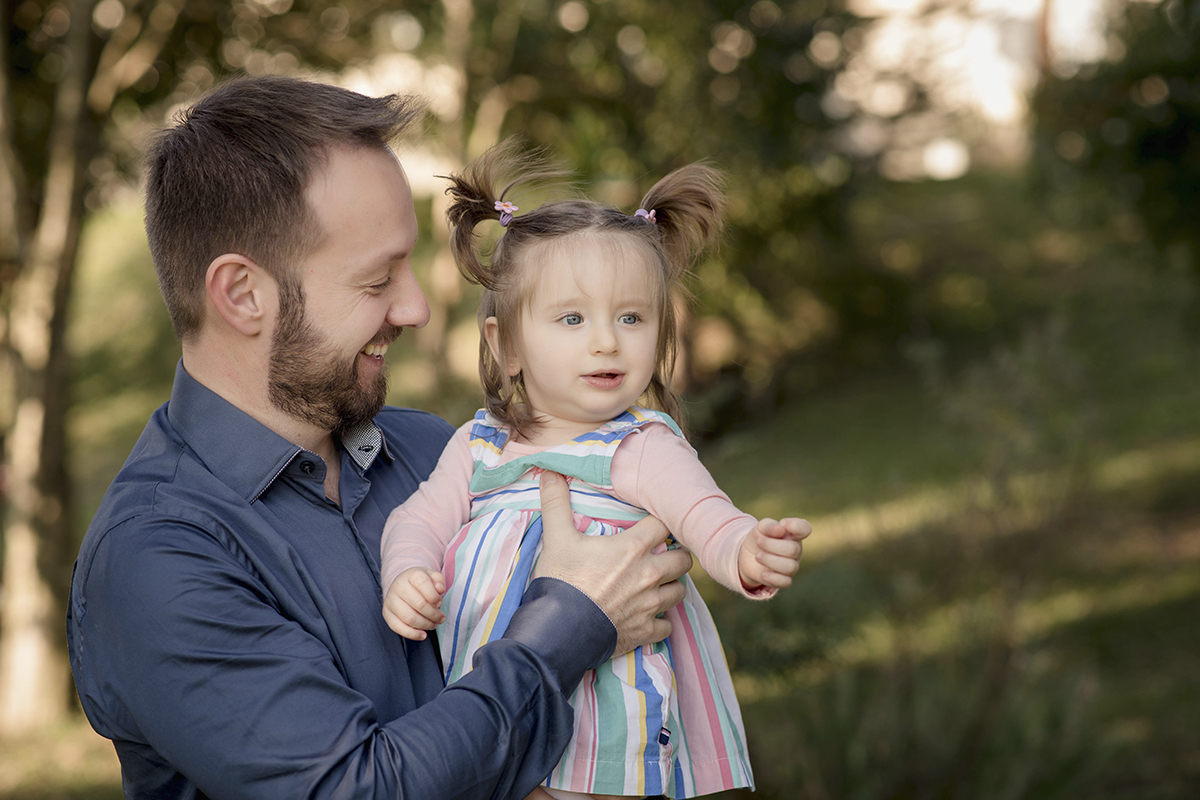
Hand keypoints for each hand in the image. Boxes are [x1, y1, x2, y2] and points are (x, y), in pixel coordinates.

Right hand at [382, 567, 446, 639]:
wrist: (403, 585)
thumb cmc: (422, 583)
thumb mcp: (432, 577)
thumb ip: (439, 581)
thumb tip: (440, 590)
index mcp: (411, 575)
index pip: (423, 583)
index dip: (434, 596)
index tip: (440, 603)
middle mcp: (398, 586)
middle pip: (419, 604)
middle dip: (434, 614)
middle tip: (441, 618)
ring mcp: (390, 600)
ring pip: (410, 618)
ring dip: (425, 625)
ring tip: (434, 625)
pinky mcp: (387, 614)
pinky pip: (398, 627)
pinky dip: (412, 634)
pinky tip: (423, 635)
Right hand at [532, 471, 691, 656]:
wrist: (558, 631)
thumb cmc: (561, 581)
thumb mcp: (557, 538)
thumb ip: (556, 503)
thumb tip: (550, 472)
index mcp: (633, 549)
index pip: (664, 525)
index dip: (661, 523)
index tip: (654, 525)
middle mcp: (649, 576)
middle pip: (683, 559)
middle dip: (676, 555)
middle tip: (661, 555)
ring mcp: (650, 606)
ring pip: (680, 592)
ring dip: (670, 586)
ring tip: (657, 584)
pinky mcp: (645, 632)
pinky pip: (667, 627)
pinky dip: (660, 622)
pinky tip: (648, 616)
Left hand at [738, 517, 810, 589]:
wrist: (748, 556)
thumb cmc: (759, 538)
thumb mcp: (760, 528)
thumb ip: (769, 526)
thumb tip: (781, 529)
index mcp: (792, 534)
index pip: (804, 528)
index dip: (796, 526)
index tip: (782, 523)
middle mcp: (796, 550)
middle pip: (793, 550)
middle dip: (772, 545)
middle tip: (758, 541)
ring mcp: (792, 566)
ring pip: (790, 567)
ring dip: (770, 561)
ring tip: (757, 556)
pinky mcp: (784, 580)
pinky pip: (786, 582)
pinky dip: (773, 578)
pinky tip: (762, 573)